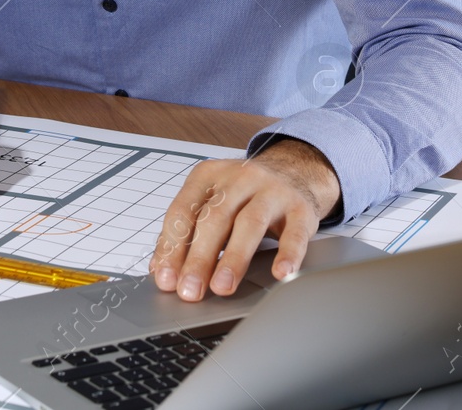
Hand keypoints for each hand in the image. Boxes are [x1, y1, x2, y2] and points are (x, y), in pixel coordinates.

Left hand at [149, 138, 340, 300]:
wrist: (294, 172)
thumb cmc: (244, 194)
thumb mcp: (212, 200)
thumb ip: (186, 230)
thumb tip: (160, 267)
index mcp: (209, 176)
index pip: (183, 211)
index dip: (172, 246)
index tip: (166, 279)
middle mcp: (239, 179)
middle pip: (215, 218)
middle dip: (199, 258)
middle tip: (190, 290)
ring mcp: (272, 191)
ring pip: (250, 223)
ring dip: (234, 258)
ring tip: (222, 287)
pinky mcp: (300, 208)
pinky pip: (294, 232)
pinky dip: (287, 254)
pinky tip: (279, 273)